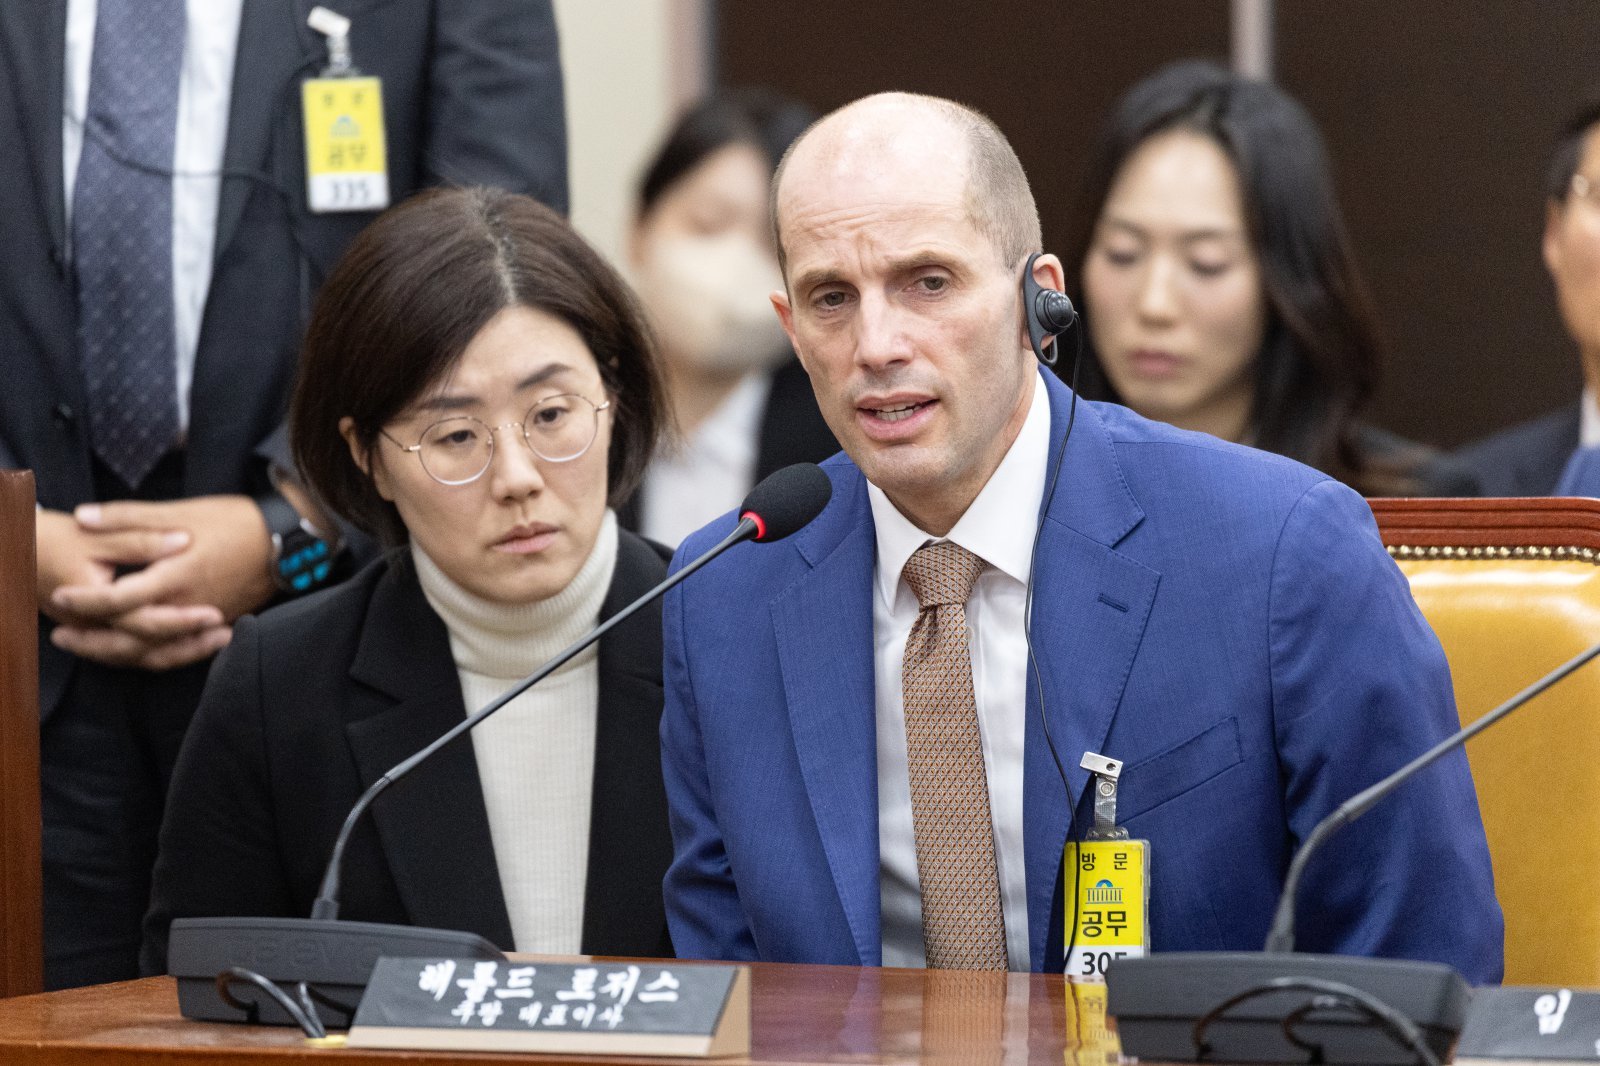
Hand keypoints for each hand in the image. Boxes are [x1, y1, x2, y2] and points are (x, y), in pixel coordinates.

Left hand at [38, 506, 231, 669]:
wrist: (288, 541)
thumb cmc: (235, 522)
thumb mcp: (181, 511)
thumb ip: (130, 517)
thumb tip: (83, 516)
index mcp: (177, 575)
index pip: (122, 599)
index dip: (88, 600)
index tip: (59, 596)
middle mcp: (189, 606)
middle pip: (133, 638)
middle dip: (93, 640)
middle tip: (60, 636)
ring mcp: (204, 620)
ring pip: (154, 651)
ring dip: (116, 653)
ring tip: (87, 647)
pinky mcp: (216, 624)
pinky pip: (177, 651)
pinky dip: (150, 655)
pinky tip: (131, 650)